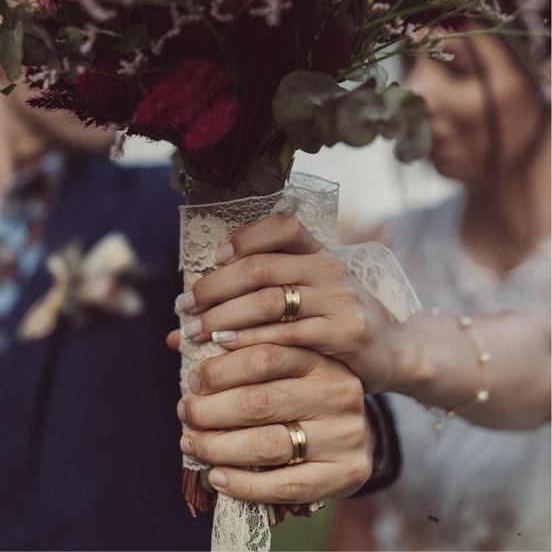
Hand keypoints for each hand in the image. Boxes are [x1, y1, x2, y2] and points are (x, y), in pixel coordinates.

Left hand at [176, 343, 372, 503]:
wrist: (356, 436)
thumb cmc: (301, 396)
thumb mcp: (281, 368)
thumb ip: (235, 354)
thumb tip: (174, 339)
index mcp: (319, 359)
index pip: (264, 357)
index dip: (220, 370)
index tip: (193, 381)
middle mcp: (337, 394)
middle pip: (259, 402)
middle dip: (210, 410)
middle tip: (185, 413)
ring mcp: (345, 436)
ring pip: (268, 444)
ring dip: (218, 447)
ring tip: (191, 444)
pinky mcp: (347, 474)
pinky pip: (287, 485)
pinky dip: (244, 484)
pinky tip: (216, 477)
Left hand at [177, 214, 399, 392]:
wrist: (393, 350)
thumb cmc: (332, 319)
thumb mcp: (307, 292)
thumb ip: (256, 292)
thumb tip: (184, 309)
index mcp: (317, 252)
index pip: (281, 226)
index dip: (244, 238)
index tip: (213, 258)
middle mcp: (329, 269)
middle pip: (261, 267)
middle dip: (214, 287)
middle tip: (184, 306)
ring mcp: (339, 300)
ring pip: (268, 301)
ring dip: (223, 316)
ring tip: (194, 330)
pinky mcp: (345, 334)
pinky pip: (287, 334)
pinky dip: (250, 340)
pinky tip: (225, 346)